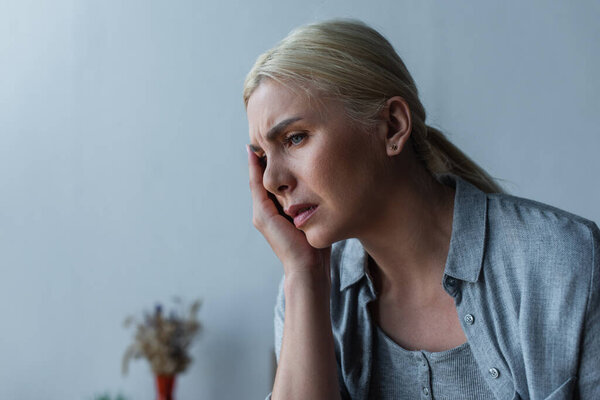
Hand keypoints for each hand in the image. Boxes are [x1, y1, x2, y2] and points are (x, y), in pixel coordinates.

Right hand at [247, 146, 329, 276]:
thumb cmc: (316, 245)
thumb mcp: (315, 215)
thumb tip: (327, 179)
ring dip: (256, 158)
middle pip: (262, 176)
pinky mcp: (263, 216)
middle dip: (263, 155)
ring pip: (257, 179)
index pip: (273, 180)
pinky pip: (257, 186)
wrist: (310, 268)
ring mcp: (262, 213)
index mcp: (278, 210)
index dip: (273, 161)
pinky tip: (255, 153)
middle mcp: (266, 211)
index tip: (276, 141)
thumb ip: (313, 200)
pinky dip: (255, 169)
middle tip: (263, 132)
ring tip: (257, 137)